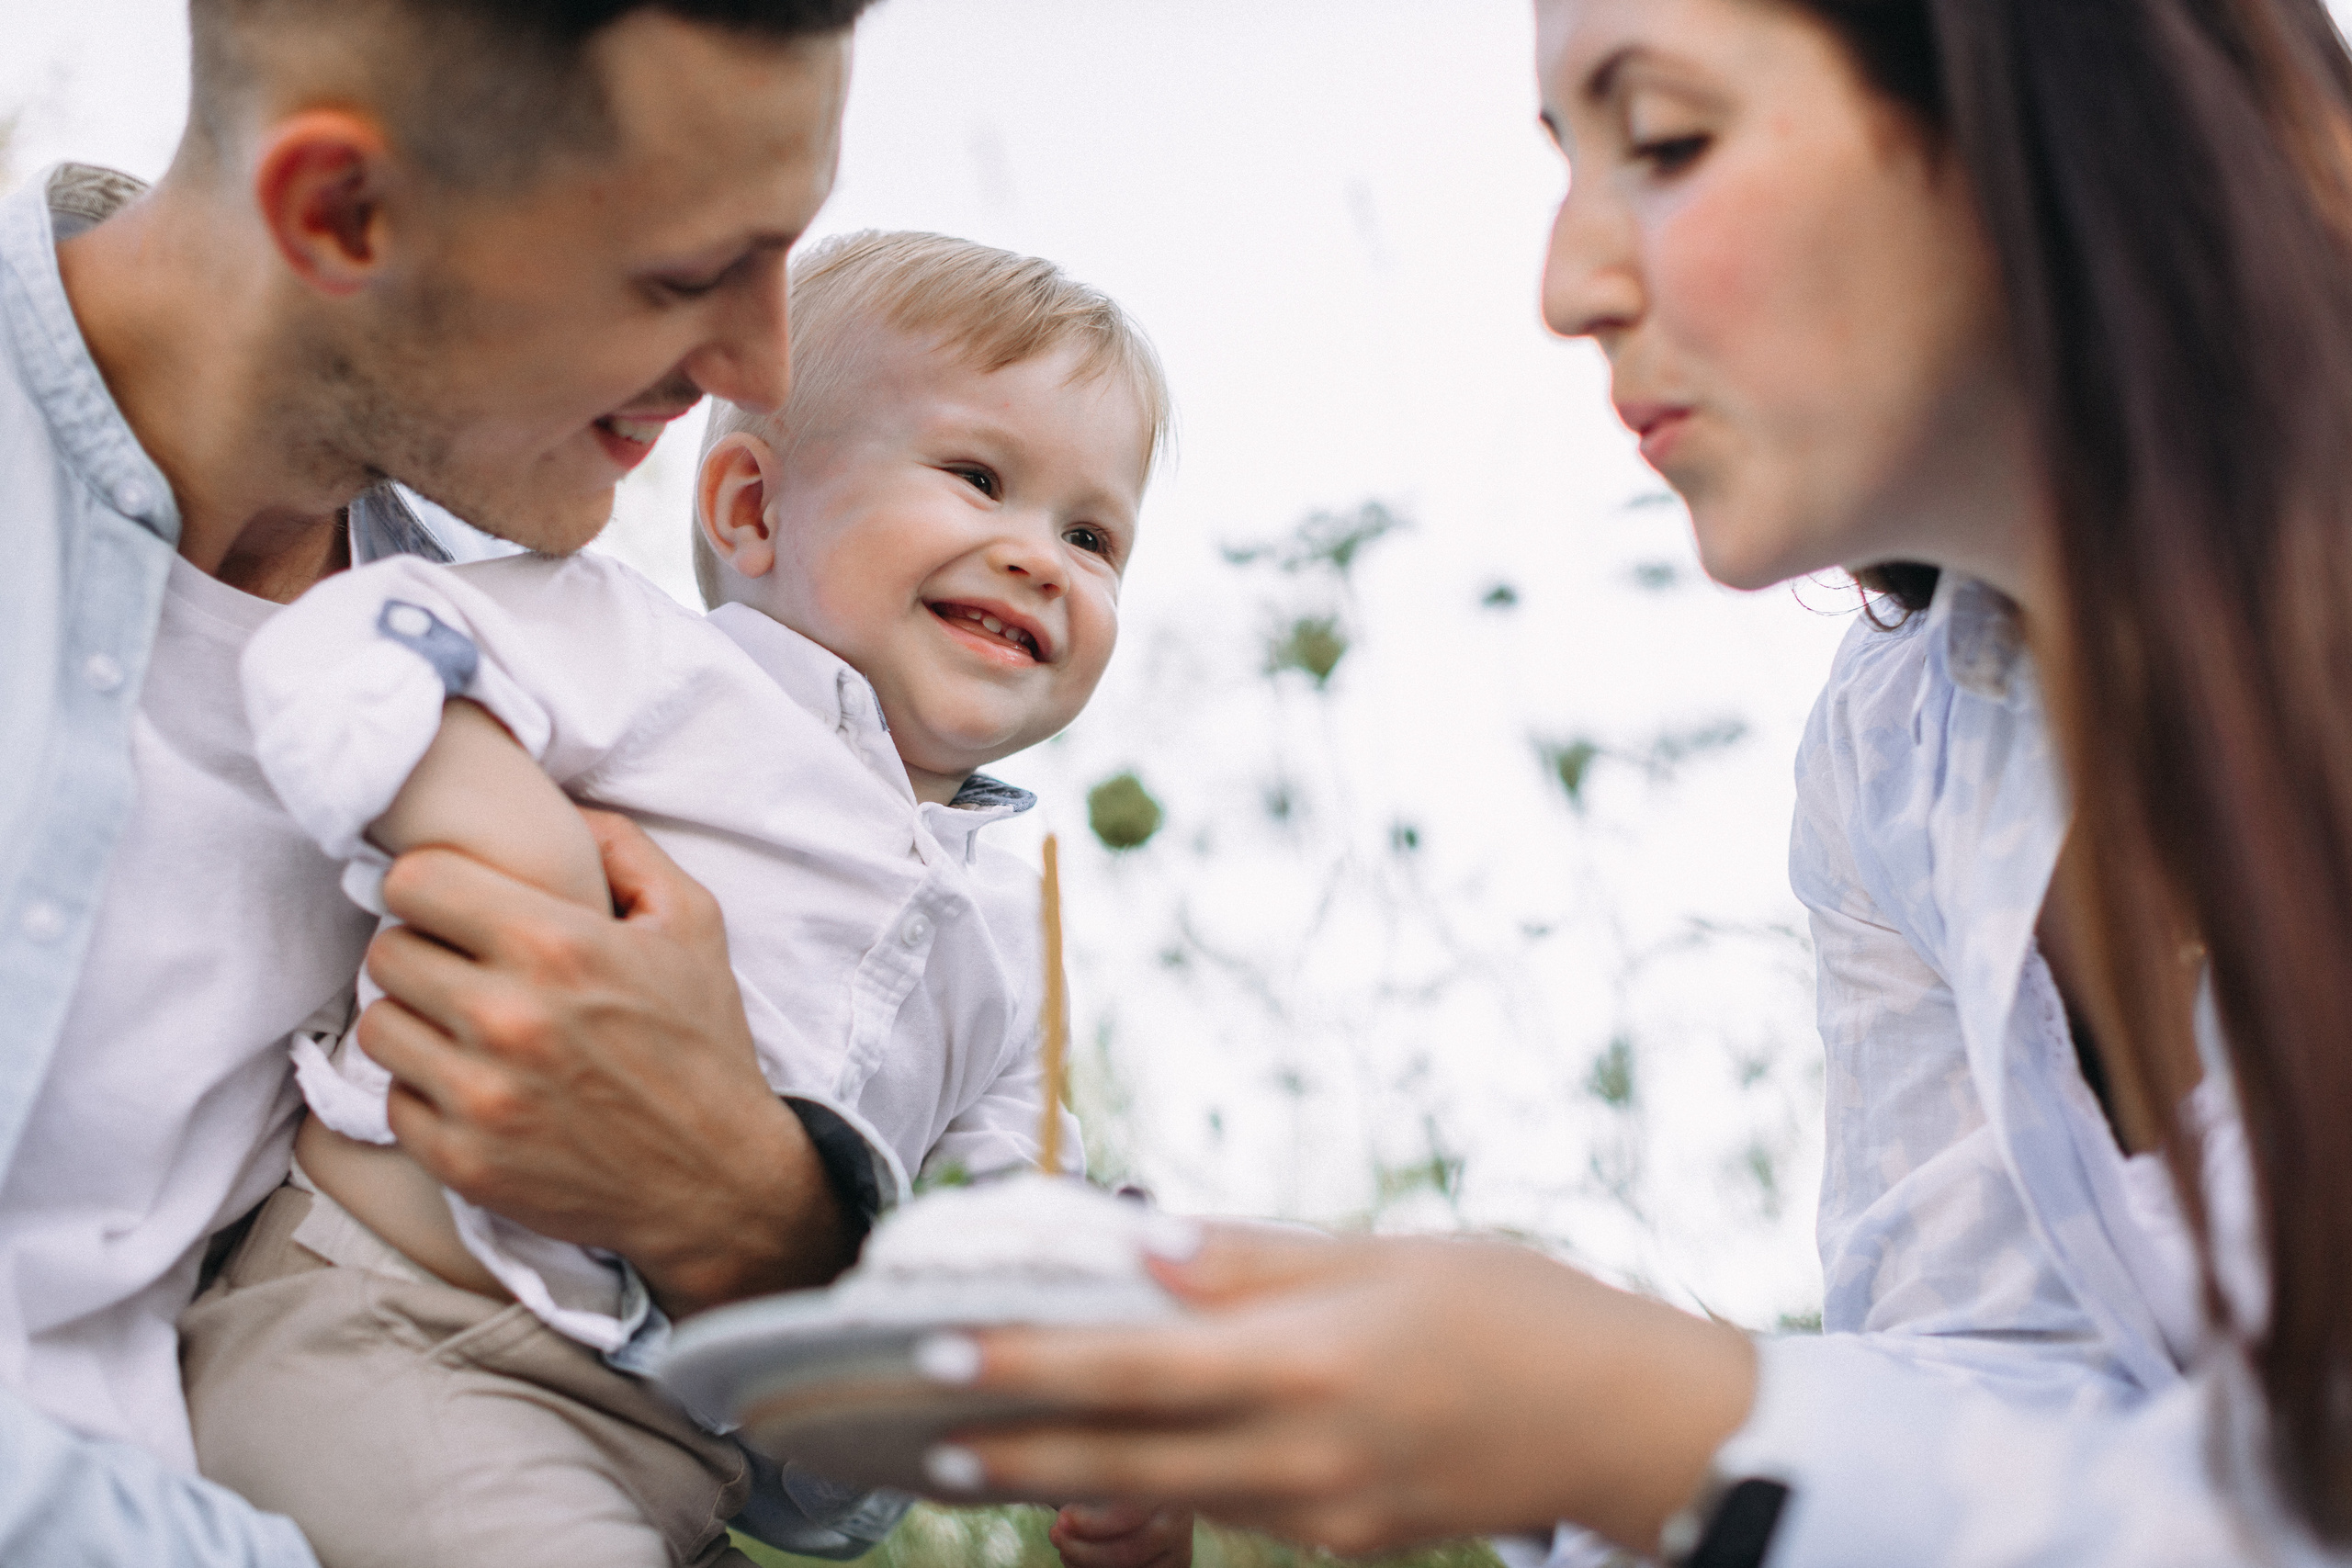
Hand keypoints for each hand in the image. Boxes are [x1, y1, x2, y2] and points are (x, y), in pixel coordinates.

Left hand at [358, 809, 854, 1314]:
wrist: (717, 1182)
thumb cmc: (704, 1046)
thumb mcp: (693, 923)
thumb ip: (623, 849)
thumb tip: (561, 812)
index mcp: (557, 946)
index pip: (415, 882)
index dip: (433, 887)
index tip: (456, 907)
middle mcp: (507, 1017)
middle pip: (387, 952)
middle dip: (425, 952)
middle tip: (467, 970)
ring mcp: (479, 1096)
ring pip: (379, 1026)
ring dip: (418, 1022)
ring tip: (468, 1029)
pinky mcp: (462, 1161)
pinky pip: (393, 1101)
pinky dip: (428, 1093)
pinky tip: (480, 1088)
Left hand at [921, 1228, 1754, 1557]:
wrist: (1627, 1423)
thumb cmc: (1518, 1308)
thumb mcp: (1386, 1256)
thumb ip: (1254, 1262)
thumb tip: (1142, 1246)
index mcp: (1307, 1363)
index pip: (1133, 1367)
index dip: (1030, 1364)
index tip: (940, 1353)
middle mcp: (1302, 1454)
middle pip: (1125, 1459)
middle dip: (1014, 1451)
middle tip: (917, 1438)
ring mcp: (1324, 1513)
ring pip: (1169, 1495)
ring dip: (1072, 1475)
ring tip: (980, 1456)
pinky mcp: (1348, 1538)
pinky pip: (1236, 1509)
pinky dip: (1164, 1485)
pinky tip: (1122, 1457)